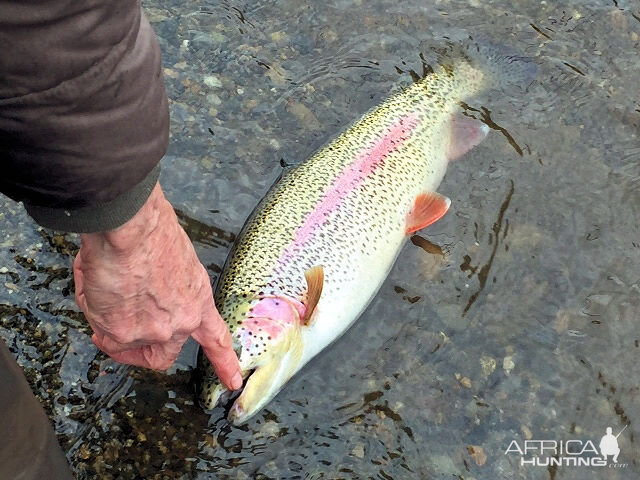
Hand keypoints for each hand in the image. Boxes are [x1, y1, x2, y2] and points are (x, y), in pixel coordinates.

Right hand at [73, 182, 241, 389]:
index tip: (233, 382)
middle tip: (119, 339)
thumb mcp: (174, 261)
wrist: (133, 226)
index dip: (224, 363)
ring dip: (109, 320)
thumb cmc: (150, 231)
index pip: (216, 338)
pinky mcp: (125, 334)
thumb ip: (163, 288)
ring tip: (104, 286)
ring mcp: (155, 331)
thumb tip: (138, 297)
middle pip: (162, 356)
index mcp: (198, 299)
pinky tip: (96, 286)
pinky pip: (102, 332)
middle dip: (137, 354)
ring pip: (124, 343)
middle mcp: (181, 322)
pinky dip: (93, 309)